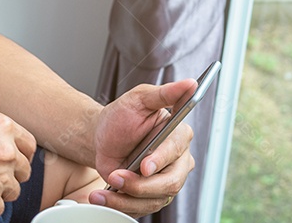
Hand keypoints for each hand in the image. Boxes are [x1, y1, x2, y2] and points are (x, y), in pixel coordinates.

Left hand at [88, 81, 196, 216]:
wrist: (101, 138)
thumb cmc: (121, 117)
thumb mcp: (139, 99)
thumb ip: (165, 93)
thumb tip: (190, 84)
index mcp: (178, 135)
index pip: (176, 150)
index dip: (161, 159)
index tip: (145, 165)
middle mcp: (178, 161)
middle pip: (170, 182)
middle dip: (140, 184)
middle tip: (116, 177)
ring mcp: (166, 181)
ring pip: (155, 199)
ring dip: (126, 195)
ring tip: (106, 182)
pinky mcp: (152, 197)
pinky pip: (141, 208)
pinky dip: (119, 205)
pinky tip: (102, 196)